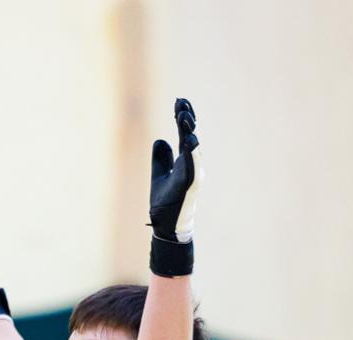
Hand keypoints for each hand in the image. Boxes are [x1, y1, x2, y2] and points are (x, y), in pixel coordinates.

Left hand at [149, 98, 202, 243]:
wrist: (167, 225)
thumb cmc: (165, 202)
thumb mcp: (159, 175)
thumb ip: (161, 158)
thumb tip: (161, 140)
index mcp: (184, 161)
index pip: (185, 134)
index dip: (183, 118)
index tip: (179, 101)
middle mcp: (191, 165)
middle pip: (191, 136)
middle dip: (187, 118)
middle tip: (181, 102)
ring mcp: (192, 174)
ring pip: (193, 148)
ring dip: (189, 131)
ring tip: (184, 116)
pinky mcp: (190, 185)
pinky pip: (192, 165)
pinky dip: (192, 152)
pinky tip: (190, 139)